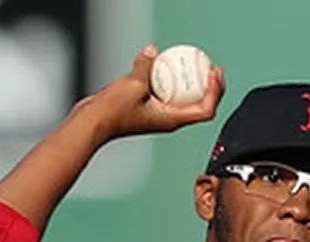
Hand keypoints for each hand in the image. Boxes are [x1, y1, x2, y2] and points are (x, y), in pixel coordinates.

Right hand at [77, 44, 224, 140]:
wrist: (94, 122)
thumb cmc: (113, 111)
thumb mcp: (133, 83)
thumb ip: (146, 65)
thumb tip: (152, 51)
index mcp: (173, 119)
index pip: (206, 110)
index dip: (215, 92)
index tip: (214, 73)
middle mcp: (170, 119)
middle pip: (200, 105)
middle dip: (210, 87)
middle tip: (212, 67)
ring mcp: (160, 114)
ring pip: (184, 99)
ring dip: (193, 84)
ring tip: (194, 64)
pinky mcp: (150, 108)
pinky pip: (167, 92)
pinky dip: (172, 80)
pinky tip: (166, 63)